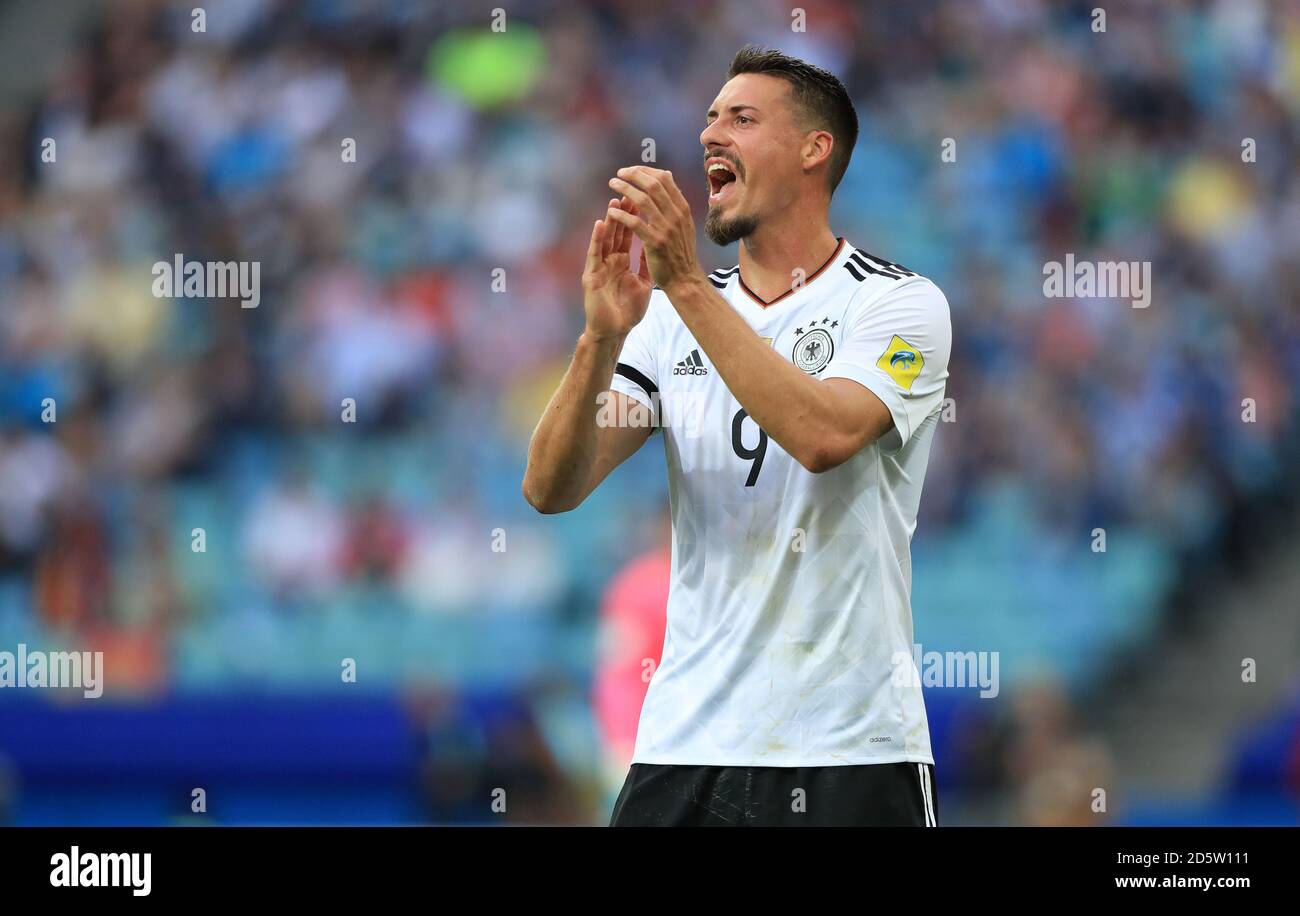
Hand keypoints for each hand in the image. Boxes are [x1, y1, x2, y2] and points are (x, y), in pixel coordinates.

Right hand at [581, 197, 652, 341]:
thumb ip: (646, 263)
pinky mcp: (591, 276)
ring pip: (605, 238)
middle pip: (617, 230)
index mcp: (621, 261)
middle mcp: (609, 260)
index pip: (630, 233)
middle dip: (624, 211)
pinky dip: (597, 239)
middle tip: (630, 190)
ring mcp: (600, 267)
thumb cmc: (627, 311)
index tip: (644, 197)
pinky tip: (600, 224)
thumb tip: (655, 245)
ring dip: (610, 219)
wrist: (614, 331)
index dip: (636, 215)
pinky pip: (595, 255)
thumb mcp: (642, 283)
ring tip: (615, 200)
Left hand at [606, 167, 700, 290]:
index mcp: (682, 208)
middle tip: (619, 173)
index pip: (664, 179)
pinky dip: (622, 214)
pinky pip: (635, 223)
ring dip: (625, 189)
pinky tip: (612, 211)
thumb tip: (666, 175)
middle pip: (653, 185)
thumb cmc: (680, 252)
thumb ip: (674, 201)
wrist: (685, 279)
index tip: (631, 170)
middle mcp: (676, 215)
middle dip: (633, 175)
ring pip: (643, 200)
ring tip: (612, 185)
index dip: (645, 170)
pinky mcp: (655, 242)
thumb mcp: (684, 223)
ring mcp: (666, 228)